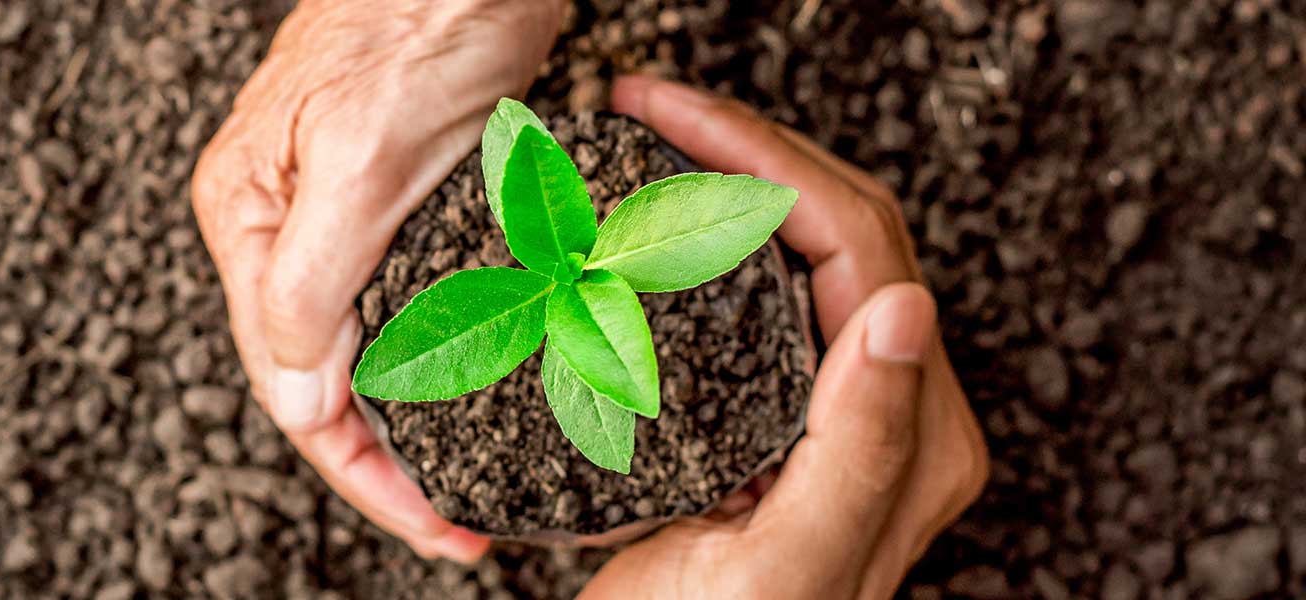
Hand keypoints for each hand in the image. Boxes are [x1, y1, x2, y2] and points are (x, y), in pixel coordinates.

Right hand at [191, 0, 563, 561]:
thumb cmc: (420, 15)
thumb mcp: (364, 157)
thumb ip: (314, 281)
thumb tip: (293, 398)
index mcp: (249, 219)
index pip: (291, 386)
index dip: (363, 473)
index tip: (436, 526)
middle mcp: (279, 225)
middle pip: (322, 379)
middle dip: (388, 464)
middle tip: (460, 523)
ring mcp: (331, 210)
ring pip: (363, 348)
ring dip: (412, 419)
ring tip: (470, 479)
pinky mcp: (389, 194)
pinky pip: (402, 302)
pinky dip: (435, 356)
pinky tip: (475, 387)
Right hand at [578, 75, 988, 597]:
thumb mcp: (788, 565)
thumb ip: (856, 447)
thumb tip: (905, 307)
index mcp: (909, 435)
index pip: (856, 241)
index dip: (763, 161)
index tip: (664, 119)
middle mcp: (886, 411)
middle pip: (834, 226)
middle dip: (742, 148)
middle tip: (643, 107)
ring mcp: (831, 412)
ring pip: (797, 249)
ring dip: (727, 181)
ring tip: (644, 142)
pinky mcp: (775, 420)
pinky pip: (757, 294)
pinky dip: (701, 239)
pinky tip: (643, 227)